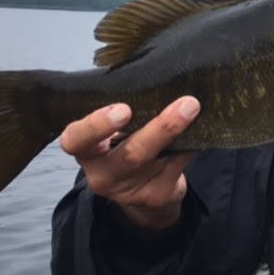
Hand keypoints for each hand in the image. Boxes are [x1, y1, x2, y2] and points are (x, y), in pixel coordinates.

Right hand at [59, 96, 200, 228]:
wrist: (142, 188)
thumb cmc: (125, 144)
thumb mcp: (114, 130)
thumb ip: (125, 109)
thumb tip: (158, 78)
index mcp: (86, 150)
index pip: (75, 140)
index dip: (95, 126)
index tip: (123, 109)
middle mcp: (102, 173)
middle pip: (128, 154)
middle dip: (157, 129)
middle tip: (183, 104)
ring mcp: (128, 190)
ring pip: (156, 160)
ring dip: (176, 132)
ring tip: (192, 107)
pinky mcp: (155, 196)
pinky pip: (176, 166)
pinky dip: (188, 145)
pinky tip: (198, 129)